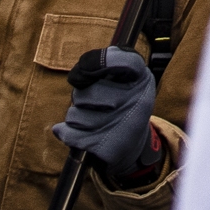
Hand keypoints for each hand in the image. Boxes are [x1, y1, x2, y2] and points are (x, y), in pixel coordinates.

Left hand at [55, 44, 166, 181]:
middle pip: (87, 92)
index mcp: (142, 78)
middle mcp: (138, 101)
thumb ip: (103, 65)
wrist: (132, 143)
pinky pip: (71, 134)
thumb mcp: (124, 77)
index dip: (99, 61)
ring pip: (75, 115)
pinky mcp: (109, 148)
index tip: (83, 70)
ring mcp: (124, 126)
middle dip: (80, 96)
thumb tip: (76, 76)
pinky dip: (68, 133)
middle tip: (93, 102)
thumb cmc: (121, 102)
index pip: (125, 61)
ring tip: (91, 118)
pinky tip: (81, 132)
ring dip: (75, 116)